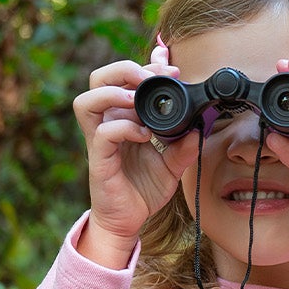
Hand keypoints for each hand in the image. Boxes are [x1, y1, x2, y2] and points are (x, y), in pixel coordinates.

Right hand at [71, 46, 199, 263]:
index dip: (145, 67)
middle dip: (125, 70)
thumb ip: (184, 147)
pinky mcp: (99, 160)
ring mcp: (99, 140)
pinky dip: (123, 128)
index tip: (172, 69)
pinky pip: (103, 134)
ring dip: (114, 93)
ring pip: (88, 100)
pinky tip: (144, 135)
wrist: (128, 221)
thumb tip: (200, 128)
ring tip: (138, 100)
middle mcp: (107, 123)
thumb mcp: (171, 166)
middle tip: (153, 77)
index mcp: (123, 118)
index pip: (124, 80)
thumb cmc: (142, 190)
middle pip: (99, 79)